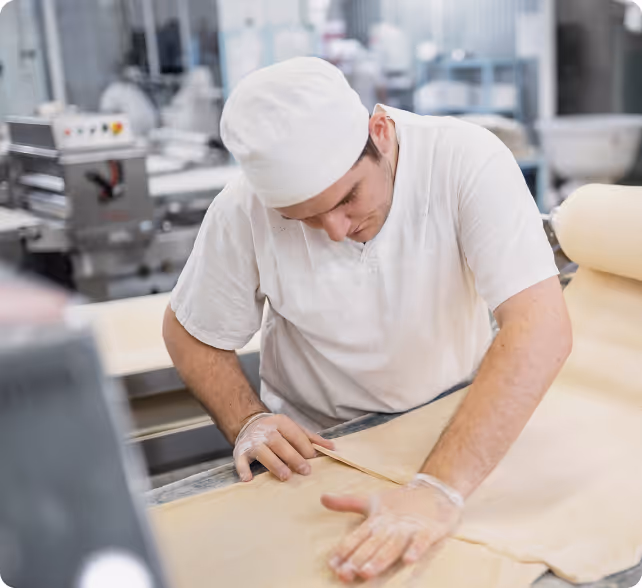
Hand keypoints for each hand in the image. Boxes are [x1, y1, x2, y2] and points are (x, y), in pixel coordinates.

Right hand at [233, 413, 333, 481]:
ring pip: (263, 451)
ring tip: (285, 476)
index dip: (305, 446)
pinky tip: (248, 479)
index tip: (314, 458)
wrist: (248, 423)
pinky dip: (243, 469)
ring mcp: (252, 441)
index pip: (294, 434)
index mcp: (281, 422)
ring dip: (274, 464)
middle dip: (293, 456)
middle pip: (279, 443)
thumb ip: (311, 438)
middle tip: (305, 470)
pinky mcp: (240, 451)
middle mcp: (266, 431)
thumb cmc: (276, 430)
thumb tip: (332, 447)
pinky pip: (240, 460)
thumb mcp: (293, 428)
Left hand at [322, 479, 462, 581]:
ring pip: (393, 546)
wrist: (434, 491)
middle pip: (372, 544)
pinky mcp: (429, 530)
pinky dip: (416, 549)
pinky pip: (422, 541)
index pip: (357, 536)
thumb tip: (322, 497)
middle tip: (344, 574)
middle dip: (358, 559)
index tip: (332, 564)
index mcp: (376, 519)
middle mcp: (391, 525)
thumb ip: (347, 503)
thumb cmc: (400, 502)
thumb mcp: (372, 501)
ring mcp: (409, 528)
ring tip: (367, 572)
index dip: (345, 550)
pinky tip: (408, 560)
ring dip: (380, 559)